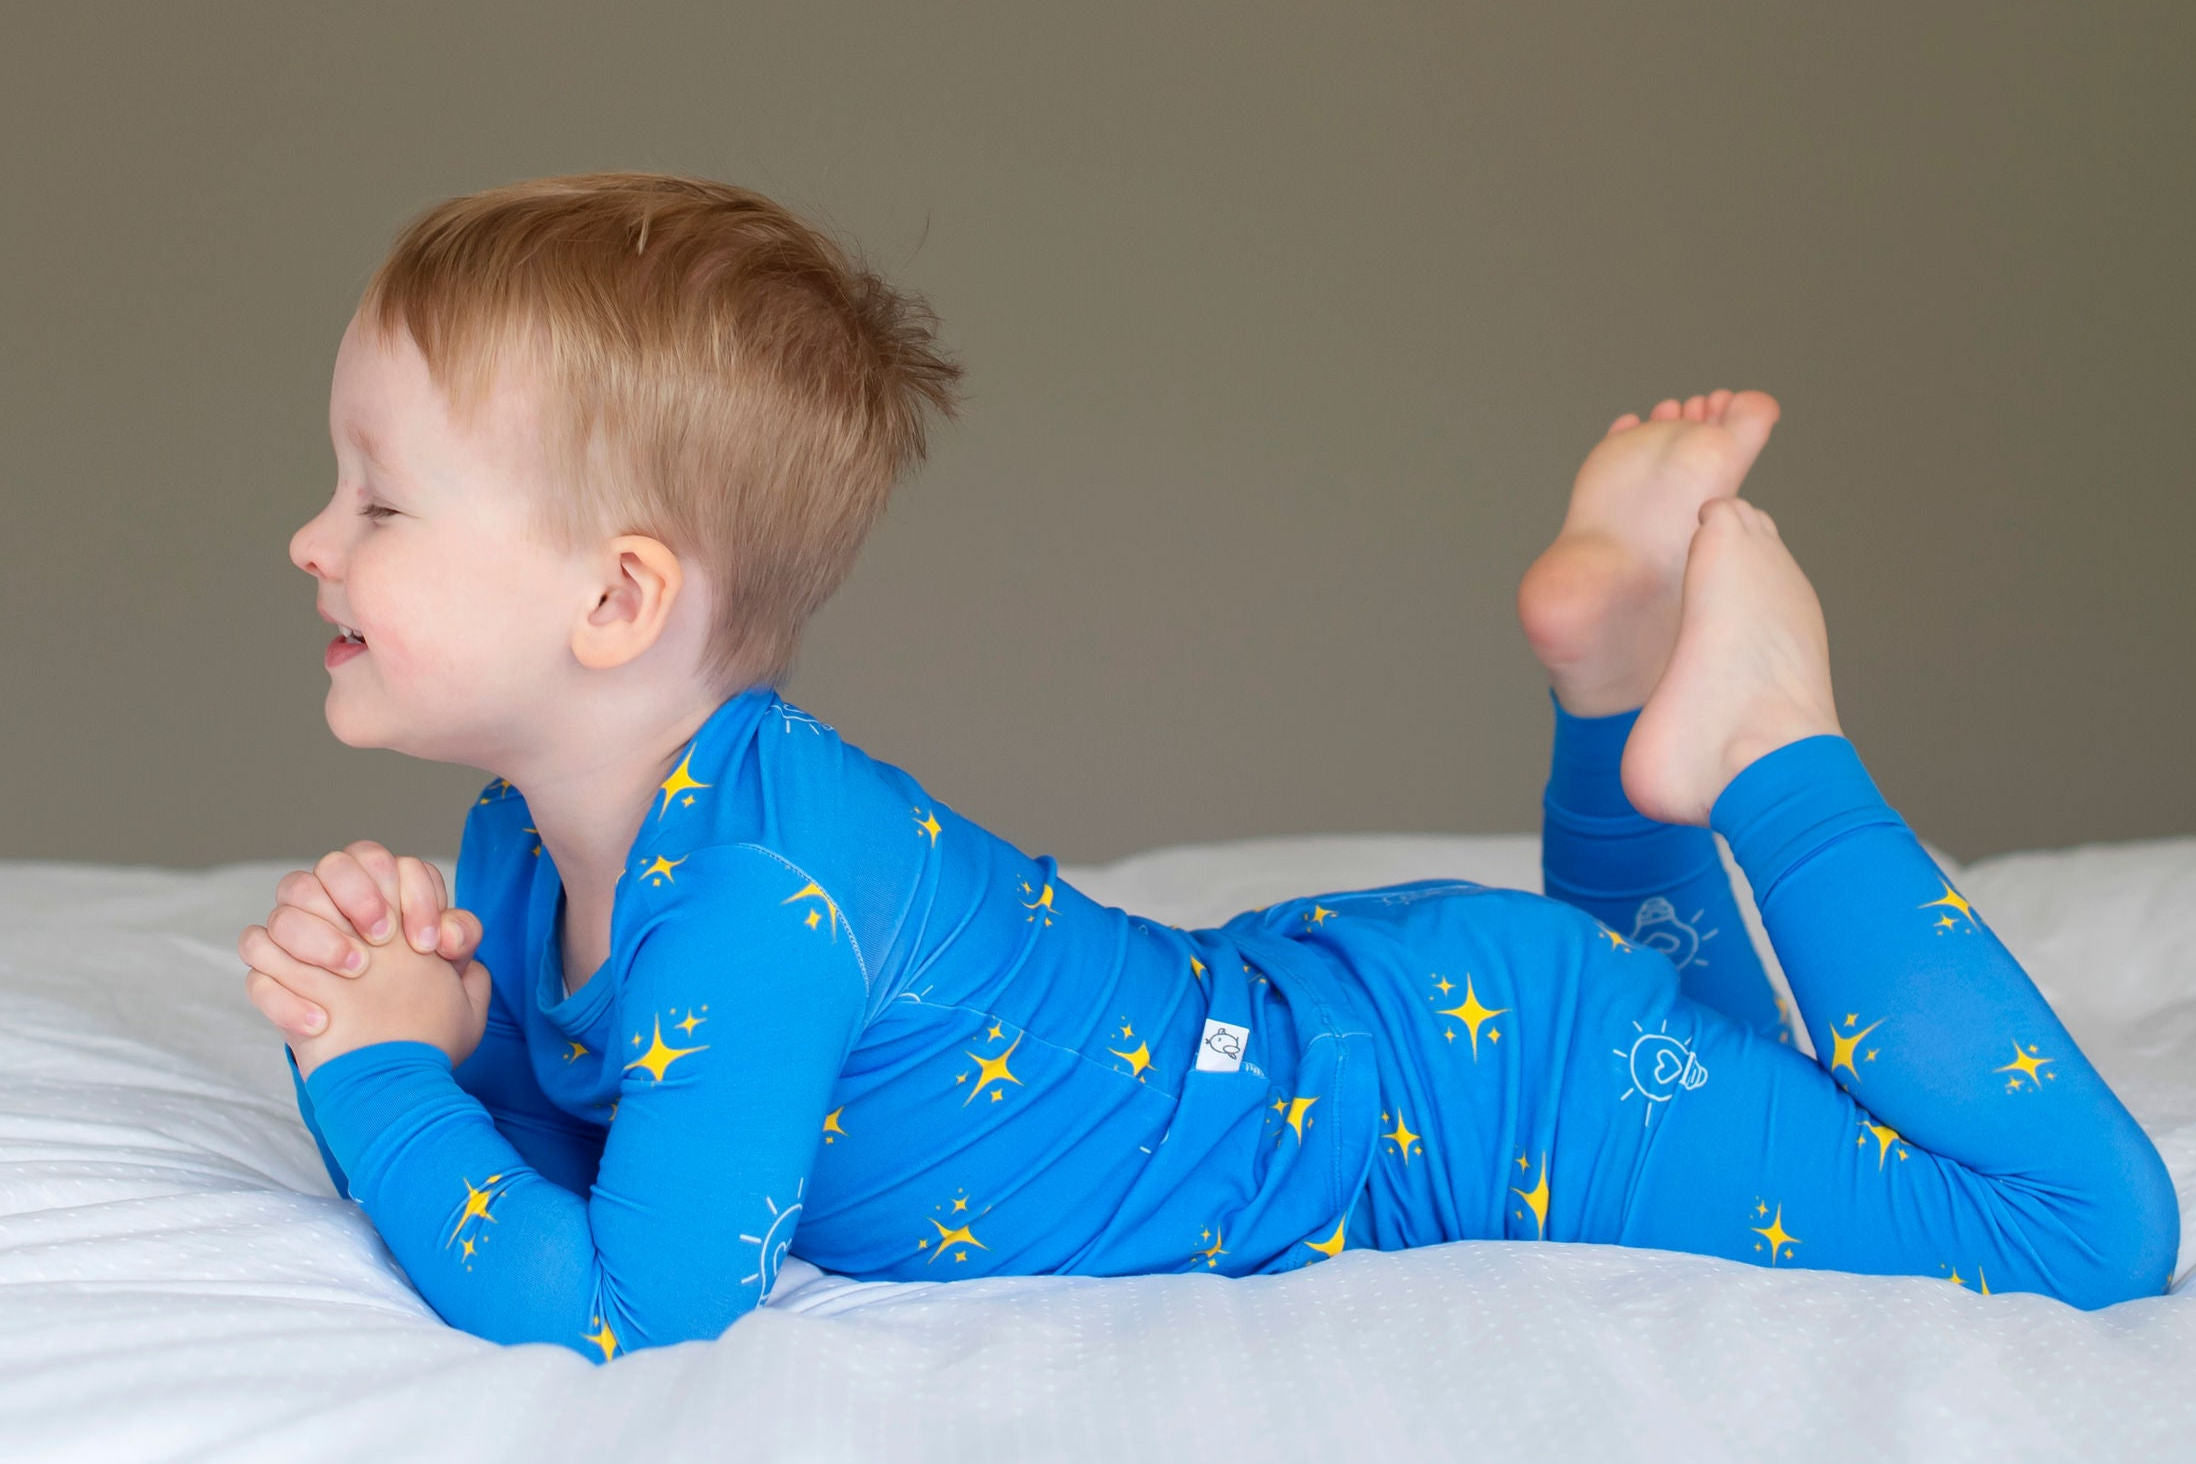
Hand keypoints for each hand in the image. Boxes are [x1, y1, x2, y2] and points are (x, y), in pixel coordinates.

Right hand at [239, 842, 486, 1065]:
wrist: (388, 1078)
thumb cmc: (424, 1024)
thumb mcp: (460, 988)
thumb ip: (462, 945)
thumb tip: (450, 931)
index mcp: (385, 902)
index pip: (388, 863)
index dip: (413, 894)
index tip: (428, 945)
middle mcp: (337, 912)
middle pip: (332, 865)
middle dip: (358, 893)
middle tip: (382, 939)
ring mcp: (298, 943)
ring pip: (285, 909)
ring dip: (318, 937)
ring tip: (355, 974)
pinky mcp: (271, 979)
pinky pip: (256, 962)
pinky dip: (283, 993)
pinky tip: (322, 1022)